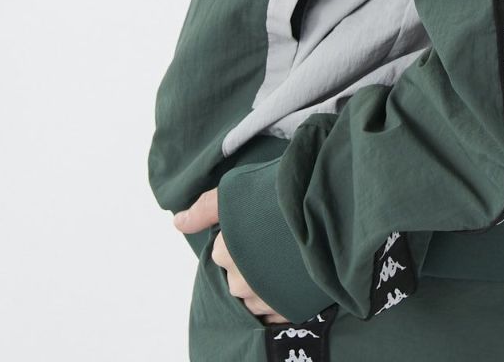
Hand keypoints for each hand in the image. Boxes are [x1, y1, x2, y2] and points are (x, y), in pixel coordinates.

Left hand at [173, 188, 291, 324]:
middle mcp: (240, 283)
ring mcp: (264, 300)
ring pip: (256, 296)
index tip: (259, 224)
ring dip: (266, 283)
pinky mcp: (288, 310)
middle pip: (239, 276)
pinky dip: (281, 298)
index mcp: (225, 254)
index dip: (241, 236)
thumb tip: (177, 222)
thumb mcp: (235, 192)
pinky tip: (293, 277)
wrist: (325, 211)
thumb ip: (204, 209)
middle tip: (275, 240)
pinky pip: (275, 312)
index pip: (223, 252)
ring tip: (288, 257)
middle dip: (252, 263)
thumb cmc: (278, 197)